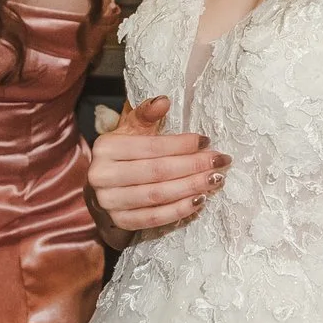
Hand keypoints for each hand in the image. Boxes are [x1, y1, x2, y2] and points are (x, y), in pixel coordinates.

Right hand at [85, 96, 229, 242]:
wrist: (106, 186)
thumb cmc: (125, 153)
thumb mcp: (131, 129)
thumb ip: (146, 114)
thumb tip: (164, 100)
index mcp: (106, 147)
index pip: (151, 147)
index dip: (181, 145)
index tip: (207, 141)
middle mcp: (102, 175)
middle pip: (157, 172)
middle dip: (193, 166)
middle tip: (220, 162)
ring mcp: (109, 201)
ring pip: (157, 196)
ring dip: (191, 188)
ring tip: (215, 180)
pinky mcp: (119, 221)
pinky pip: (154, 218)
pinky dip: (179, 210)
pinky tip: (199, 201)